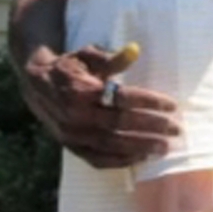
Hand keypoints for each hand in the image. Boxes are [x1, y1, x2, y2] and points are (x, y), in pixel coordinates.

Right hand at [20, 43, 182, 168]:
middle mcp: (75, 114)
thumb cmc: (70, 67)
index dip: (149, 102)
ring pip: (111, 145)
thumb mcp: (87, 55)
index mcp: (80, 89)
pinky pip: (98, 159)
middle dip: (151, 127)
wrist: (36, 86)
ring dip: (140, 147)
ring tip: (164, 148)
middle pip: (120, 124)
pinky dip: (121, 161)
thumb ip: (111, 58)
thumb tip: (135, 51)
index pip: (122, 98)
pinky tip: (141, 158)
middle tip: (176, 130)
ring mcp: (71, 134)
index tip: (172, 105)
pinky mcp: (70, 147)